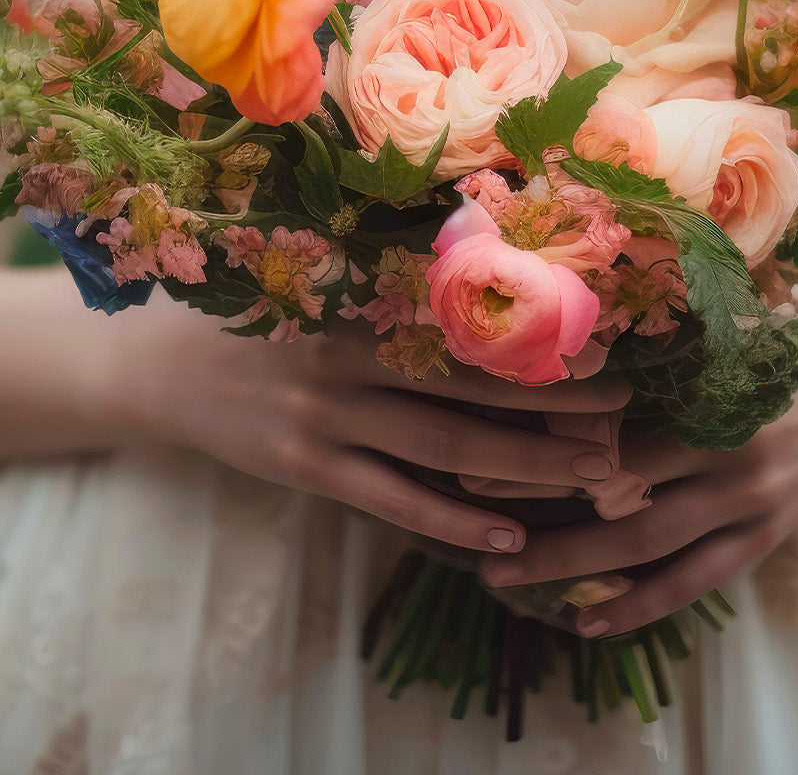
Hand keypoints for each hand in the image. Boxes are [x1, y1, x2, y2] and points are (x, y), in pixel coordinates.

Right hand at [105, 291, 631, 554]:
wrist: (166, 365)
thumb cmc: (265, 315)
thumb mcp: (326, 284)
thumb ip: (396, 286)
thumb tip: (490, 270)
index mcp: (365, 300)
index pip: (470, 319)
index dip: (540, 332)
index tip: (607, 340)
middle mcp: (354, 354)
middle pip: (474, 382)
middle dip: (556, 400)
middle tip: (626, 413)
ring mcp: (330, 415)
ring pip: (446, 445)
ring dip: (526, 462)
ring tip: (595, 476)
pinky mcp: (309, 468)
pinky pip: (395, 499)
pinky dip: (455, 518)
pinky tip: (510, 533)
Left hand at [481, 289, 797, 634]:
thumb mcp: (759, 296)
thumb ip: (685, 296)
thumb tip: (592, 269)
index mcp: (720, 375)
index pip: (616, 399)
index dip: (546, 413)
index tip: (480, 415)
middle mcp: (730, 441)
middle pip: (616, 477)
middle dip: (539, 493)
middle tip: (465, 500)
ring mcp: (750, 496)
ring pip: (647, 542)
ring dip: (572, 562)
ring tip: (501, 572)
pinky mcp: (767, 534)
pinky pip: (696, 581)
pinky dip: (642, 606)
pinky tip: (589, 622)